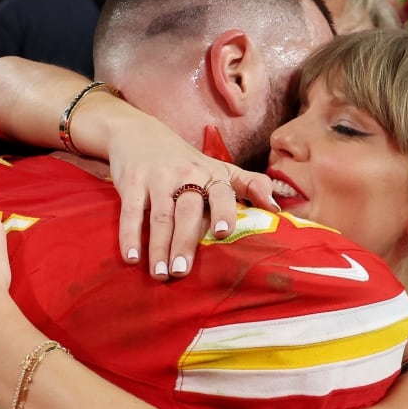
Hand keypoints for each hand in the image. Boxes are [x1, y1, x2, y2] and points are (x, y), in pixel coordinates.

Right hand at [107, 124, 275, 279]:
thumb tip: (278, 208)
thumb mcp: (219, 168)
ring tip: (160, 275)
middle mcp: (186, 174)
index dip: (222, 211)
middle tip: (181, 272)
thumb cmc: (185, 161)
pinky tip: (132, 258)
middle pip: (186, 212)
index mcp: (211, 174)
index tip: (222, 233)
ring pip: (160, 216)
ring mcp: (157, 178)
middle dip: (184, 242)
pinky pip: (131, 212)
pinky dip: (130, 236)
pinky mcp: (132, 182)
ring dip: (158, 247)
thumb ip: (250, 185)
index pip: (221, 193)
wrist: (139, 134)